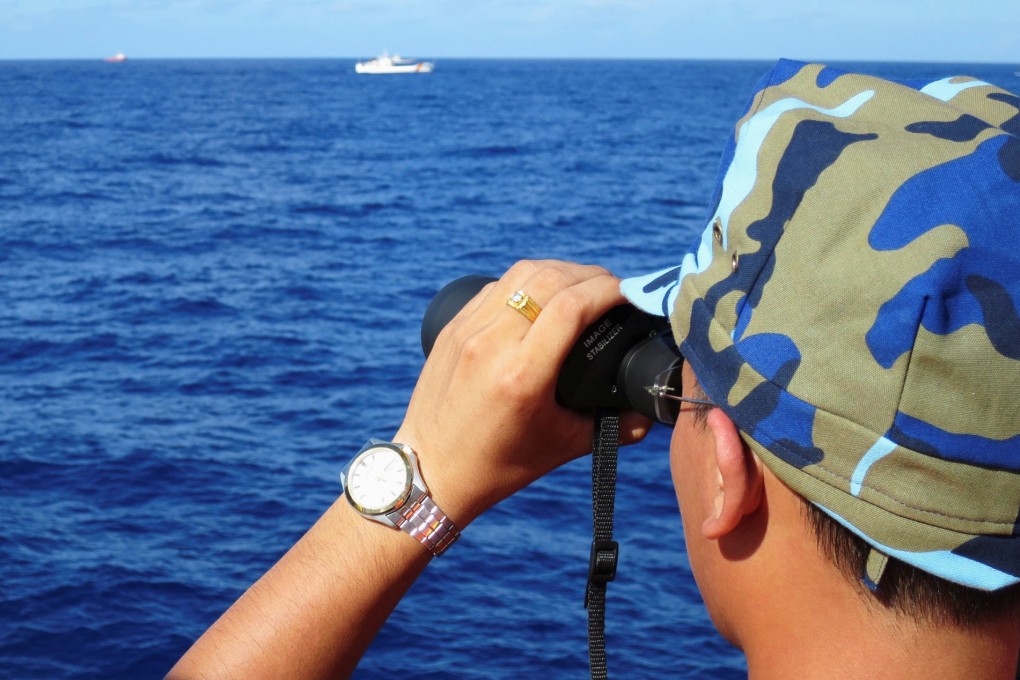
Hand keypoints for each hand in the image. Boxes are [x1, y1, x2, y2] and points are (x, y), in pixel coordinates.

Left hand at [394, 259, 652, 525]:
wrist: (430, 471)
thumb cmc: (499, 465)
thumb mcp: (564, 447)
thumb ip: (616, 427)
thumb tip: (653, 411)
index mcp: (522, 375)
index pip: (572, 305)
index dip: (610, 290)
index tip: (632, 293)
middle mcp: (492, 344)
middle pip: (550, 279)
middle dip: (592, 275)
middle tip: (615, 289)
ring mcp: (468, 330)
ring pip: (522, 273)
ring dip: (560, 271)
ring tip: (583, 285)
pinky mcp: (453, 327)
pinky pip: (497, 286)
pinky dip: (528, 281)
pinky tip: (544, 293)